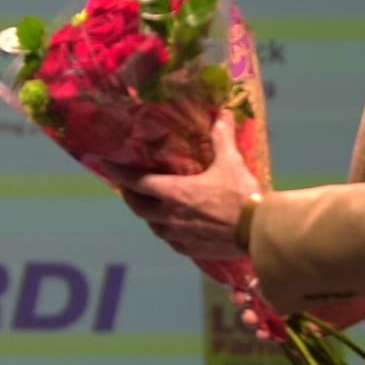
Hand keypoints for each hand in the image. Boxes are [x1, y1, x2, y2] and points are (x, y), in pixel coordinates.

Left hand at [110, 113, 259, 260]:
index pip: (136, 182)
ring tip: (151, 206)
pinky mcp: (189, 250)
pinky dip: (167, 232)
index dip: (118, 173)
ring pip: (153, 226)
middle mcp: (169, 216)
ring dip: (148, 215)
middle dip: (130, 196)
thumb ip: (222, 138)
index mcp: (174, 193)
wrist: (258, 231)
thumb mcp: (231, 162)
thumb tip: (224, 114)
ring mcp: (178, 236)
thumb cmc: (241, 195)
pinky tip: (173, 228)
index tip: (105, 165)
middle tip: (129, 187)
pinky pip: (170, 241)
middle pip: (138, 207)